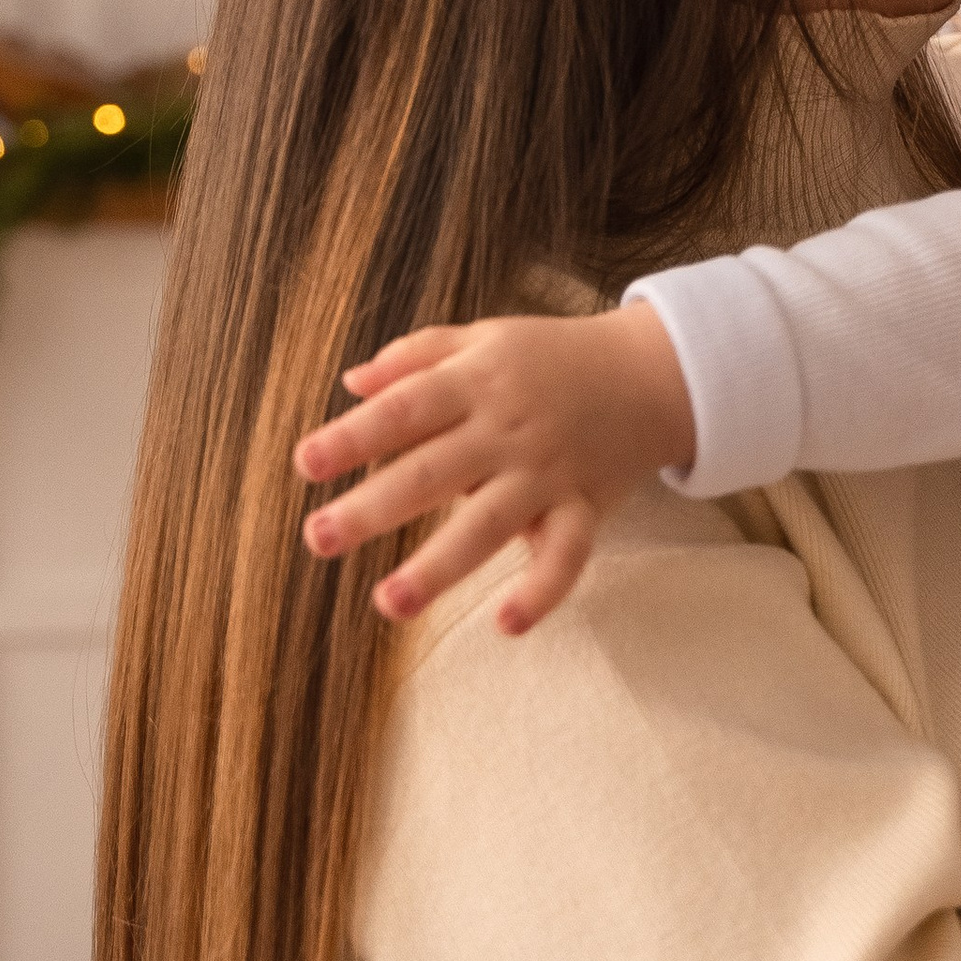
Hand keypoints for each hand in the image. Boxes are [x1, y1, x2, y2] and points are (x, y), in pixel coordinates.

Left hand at [292, 302, 696, 634]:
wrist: (653, 371)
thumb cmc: (552, 357)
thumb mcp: (486, 336)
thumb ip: (417, 355)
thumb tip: (350, 382)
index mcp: (478, 381)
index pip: (406, 409)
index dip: (355, 436)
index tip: (306, 464)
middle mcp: (508, 429)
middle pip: (433, 471)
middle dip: (373, 508)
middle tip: (318, 539)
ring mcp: (548, 472)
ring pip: (489, 524)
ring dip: (439, 566)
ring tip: (388, 603)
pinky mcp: (585, 507)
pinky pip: (567, 554)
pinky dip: (542, 591)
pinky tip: (505, 624)